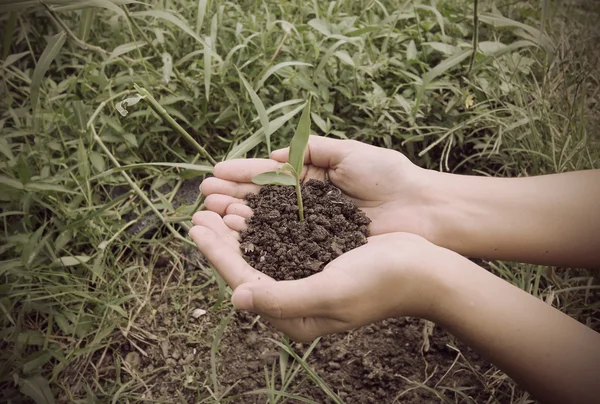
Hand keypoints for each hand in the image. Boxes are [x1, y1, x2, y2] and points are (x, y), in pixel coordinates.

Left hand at [189, 211, 449, 341]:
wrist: (421, 268)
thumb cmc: (379, 281)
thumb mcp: (331, 292)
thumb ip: (283, 298)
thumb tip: (236, 297)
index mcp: (294, 315)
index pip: (243, 280)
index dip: (216, 253)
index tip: (195, 227)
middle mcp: (295, 299)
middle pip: (247, 264)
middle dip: (221, 238)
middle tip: (198, 210)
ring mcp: (306, 277)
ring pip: (261, 250)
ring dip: (239, 227)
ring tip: (217, 205)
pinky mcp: (317, 259)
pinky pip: (281, 240)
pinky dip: (264, 222)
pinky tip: (252, 206)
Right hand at [200, 136, 437, 236]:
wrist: (424, 210)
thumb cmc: (390, 177)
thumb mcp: (350, 153)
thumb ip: (314, 150)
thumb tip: (276, 153)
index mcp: (313, 178)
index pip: (270, 174)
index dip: (243, 173)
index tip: (216, 173)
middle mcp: (307, 205)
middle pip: (262, 200)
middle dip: (232, 196)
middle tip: (204, 196)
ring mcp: (312, 229)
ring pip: (268, 223)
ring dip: (239, 218)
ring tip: (212, 214)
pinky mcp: (321, 250)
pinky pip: (286, 244)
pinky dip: (262, 241)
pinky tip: (239, 237)